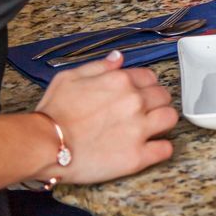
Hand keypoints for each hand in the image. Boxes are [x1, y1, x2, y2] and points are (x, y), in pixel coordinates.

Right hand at [31, 50, 177, 184]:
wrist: (44, 145)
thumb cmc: (53, 113)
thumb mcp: (70, 77)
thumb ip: (99, 66)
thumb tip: (118, 58)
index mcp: (121, 81)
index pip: (150, 77)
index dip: (144, 86)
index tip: (138, 94)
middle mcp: (135, 101)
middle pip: (163, 96)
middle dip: (155, 102)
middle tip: (143, 112)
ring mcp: (139, 129)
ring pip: (171, 118)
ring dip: (163, 121)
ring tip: (151, 128)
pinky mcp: (137, 156)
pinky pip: (166, 149)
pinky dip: (161, 148)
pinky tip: (150, 148)